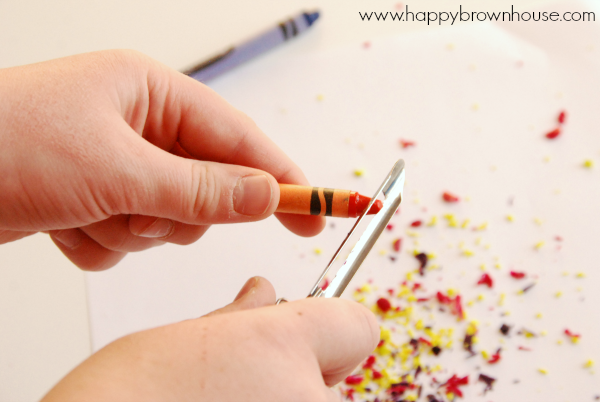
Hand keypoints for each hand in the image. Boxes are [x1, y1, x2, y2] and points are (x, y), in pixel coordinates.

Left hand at [0, 50, 324, 269]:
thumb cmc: (5, 144)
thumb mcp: (117, 168)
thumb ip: (200, 188)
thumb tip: (267, 195)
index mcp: (149, 93)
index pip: (239, 138)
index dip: (283, 177)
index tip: (319, 210)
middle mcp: (137, 125)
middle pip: (205, 186)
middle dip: (179, 211)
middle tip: (147, 210)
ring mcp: (115, 163)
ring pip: (167, 219)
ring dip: (133, 229)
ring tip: (87, 212)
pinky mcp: (92, 198)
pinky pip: (128, 237)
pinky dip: (102, 243)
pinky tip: (65, 223)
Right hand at [41, 277, 378, 401]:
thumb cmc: (125, 399)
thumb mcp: (186, 340)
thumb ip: (240, 317)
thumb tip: (263, 294)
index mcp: (284, 343)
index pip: (356, 325)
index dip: (334, 332)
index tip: (318, 344)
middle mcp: (308, 398)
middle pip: (333, 379)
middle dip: (299, 378)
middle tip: (244, 388)